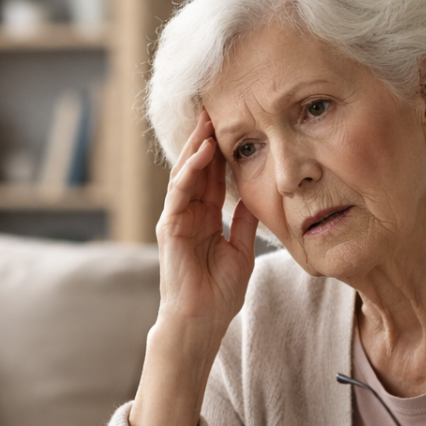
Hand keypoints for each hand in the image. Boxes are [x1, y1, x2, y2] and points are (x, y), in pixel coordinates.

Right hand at [129, 112, 257, 425]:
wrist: (202, 321)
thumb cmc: (220, 293)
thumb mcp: (241, 250)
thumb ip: (244, 222)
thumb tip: (255, 195)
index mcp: (206, 217)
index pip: (214, 175)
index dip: (224, 149)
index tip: (238, 122)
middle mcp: (188, 213)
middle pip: (197, 167)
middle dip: (207, 136)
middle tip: (219, 104)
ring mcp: (177, 219)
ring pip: (186, 173)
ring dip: (196, 145)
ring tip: (209, 118)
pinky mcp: (170, 228)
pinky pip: (179, 193)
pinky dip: (190, 171)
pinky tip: (203, 152)